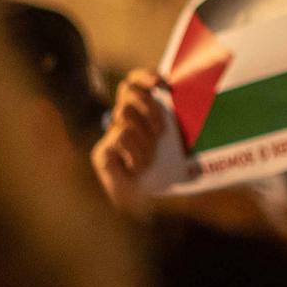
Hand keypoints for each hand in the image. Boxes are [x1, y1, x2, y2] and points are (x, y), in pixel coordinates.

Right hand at [90, 70, 167, 212]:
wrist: (147, 211)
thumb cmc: (169, 176)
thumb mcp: (178, 146)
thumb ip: (177, 123)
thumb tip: (184, 97)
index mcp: (140, 114)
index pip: (135, 81)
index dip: (145, 76)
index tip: (163, 83)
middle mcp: (123, 121)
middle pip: (127, 91)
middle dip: (147, 106)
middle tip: (160, 130)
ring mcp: (111, 136)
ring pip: (123, 113)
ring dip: (144, 136)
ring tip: (150, 158)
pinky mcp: (102, 153)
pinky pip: (121, 136)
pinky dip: (136, 152)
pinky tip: (139, 168)